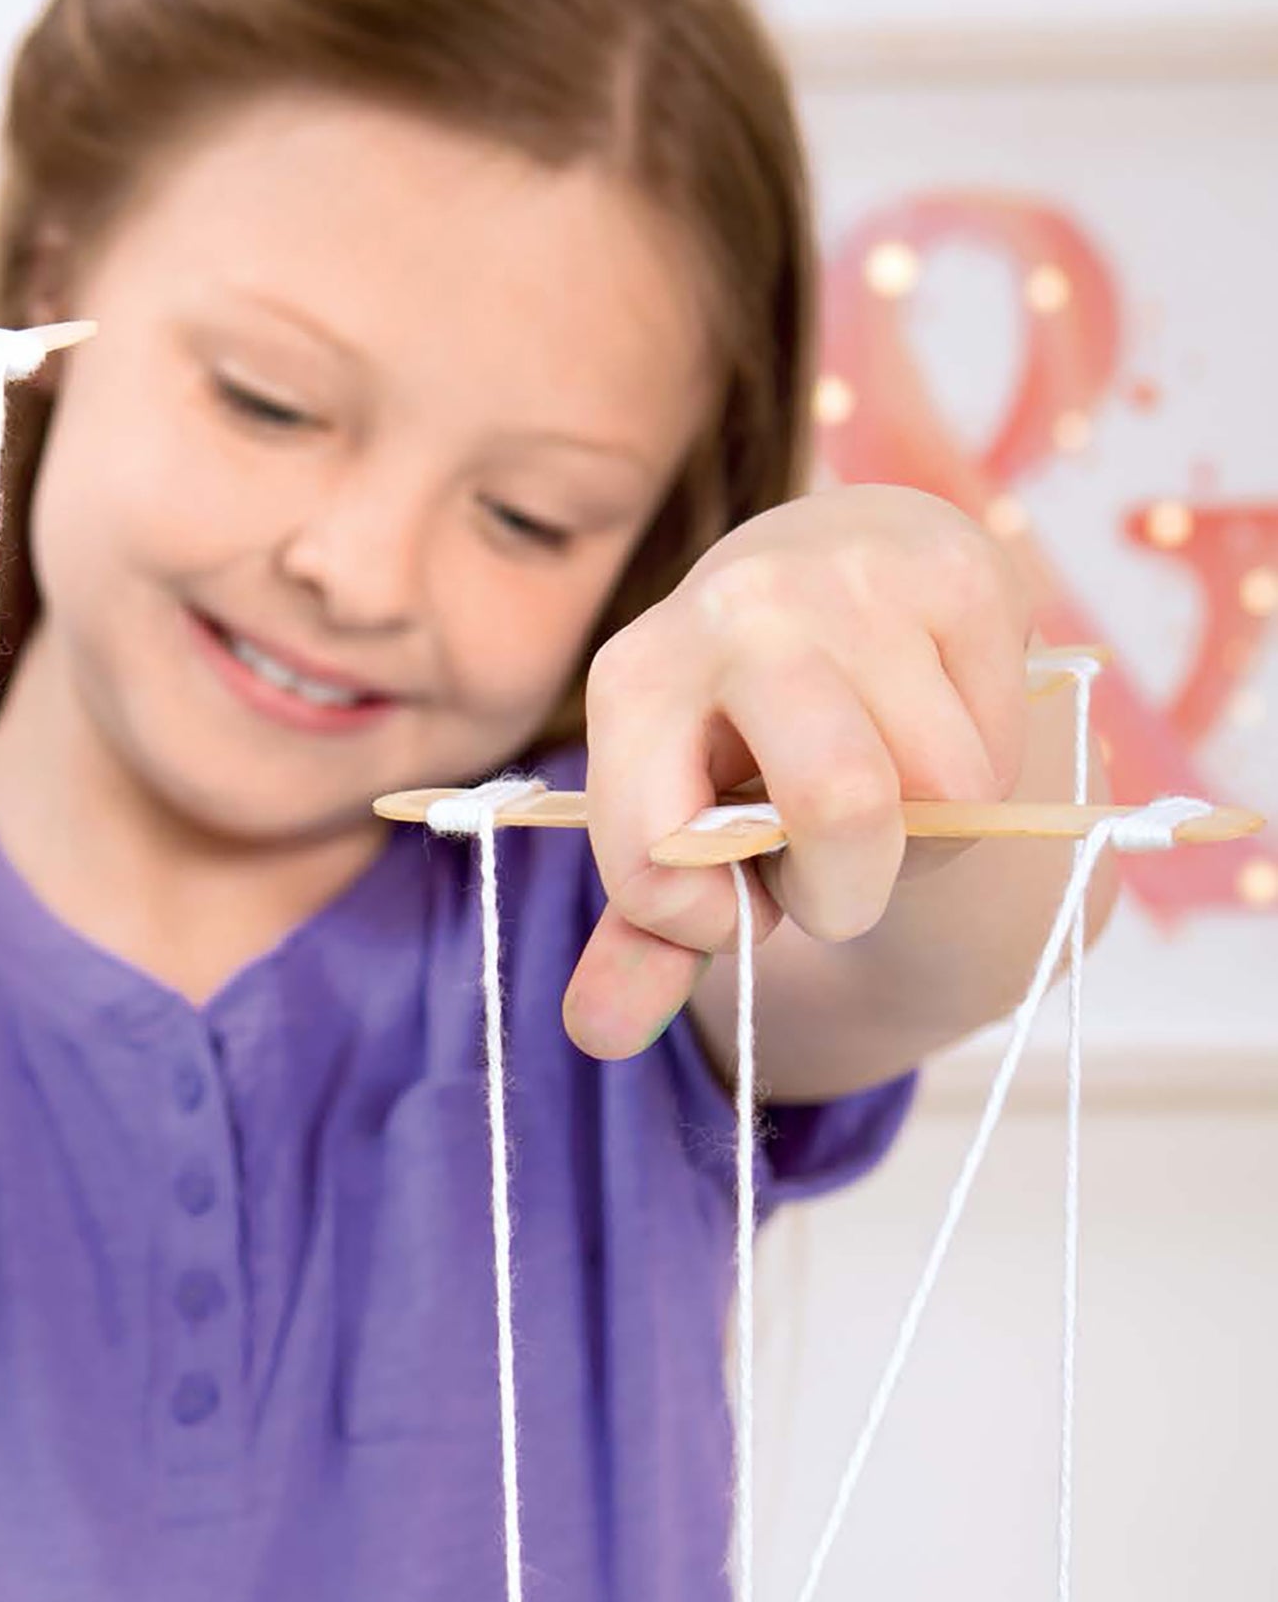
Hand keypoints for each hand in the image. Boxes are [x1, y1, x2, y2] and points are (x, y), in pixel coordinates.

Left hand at [565, 485, 1032, 1057]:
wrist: (844, 566)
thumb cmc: (751, 729)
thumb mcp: (684, 825)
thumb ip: (646, 938)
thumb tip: (602, 1035)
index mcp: (635, 682)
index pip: (659, 861)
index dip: (709, 921)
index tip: (733, 890)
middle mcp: (736, 611)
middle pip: (842, 803)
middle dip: (849, 889)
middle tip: (832, 875)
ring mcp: (857, 580)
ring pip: (944, 789)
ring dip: (925, 835)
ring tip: (883, 785)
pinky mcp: (966, 571)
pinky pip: (1000, 748)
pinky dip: (980, 777)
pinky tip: (933, 726)